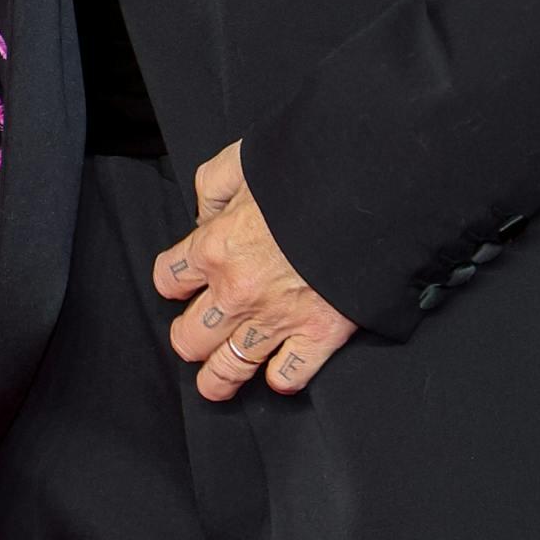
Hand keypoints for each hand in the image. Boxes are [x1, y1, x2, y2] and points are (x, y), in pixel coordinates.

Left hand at [155, 144, 358, 404]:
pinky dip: (281, 378)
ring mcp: (277, 319)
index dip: (174, 283)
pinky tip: (276, 372)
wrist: (370, 194)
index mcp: (216, 246)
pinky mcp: (319, 335)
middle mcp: (237, 291)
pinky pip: (288, 376)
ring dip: (218, 377)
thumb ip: (214, 187)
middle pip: (189, 337)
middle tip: (196, 333)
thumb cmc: (309, 172)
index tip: (182, 285)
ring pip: (228, 369)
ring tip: (216, 380)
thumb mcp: (245, 159)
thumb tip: (205, 216)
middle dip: (189, 336)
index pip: (168, 280)